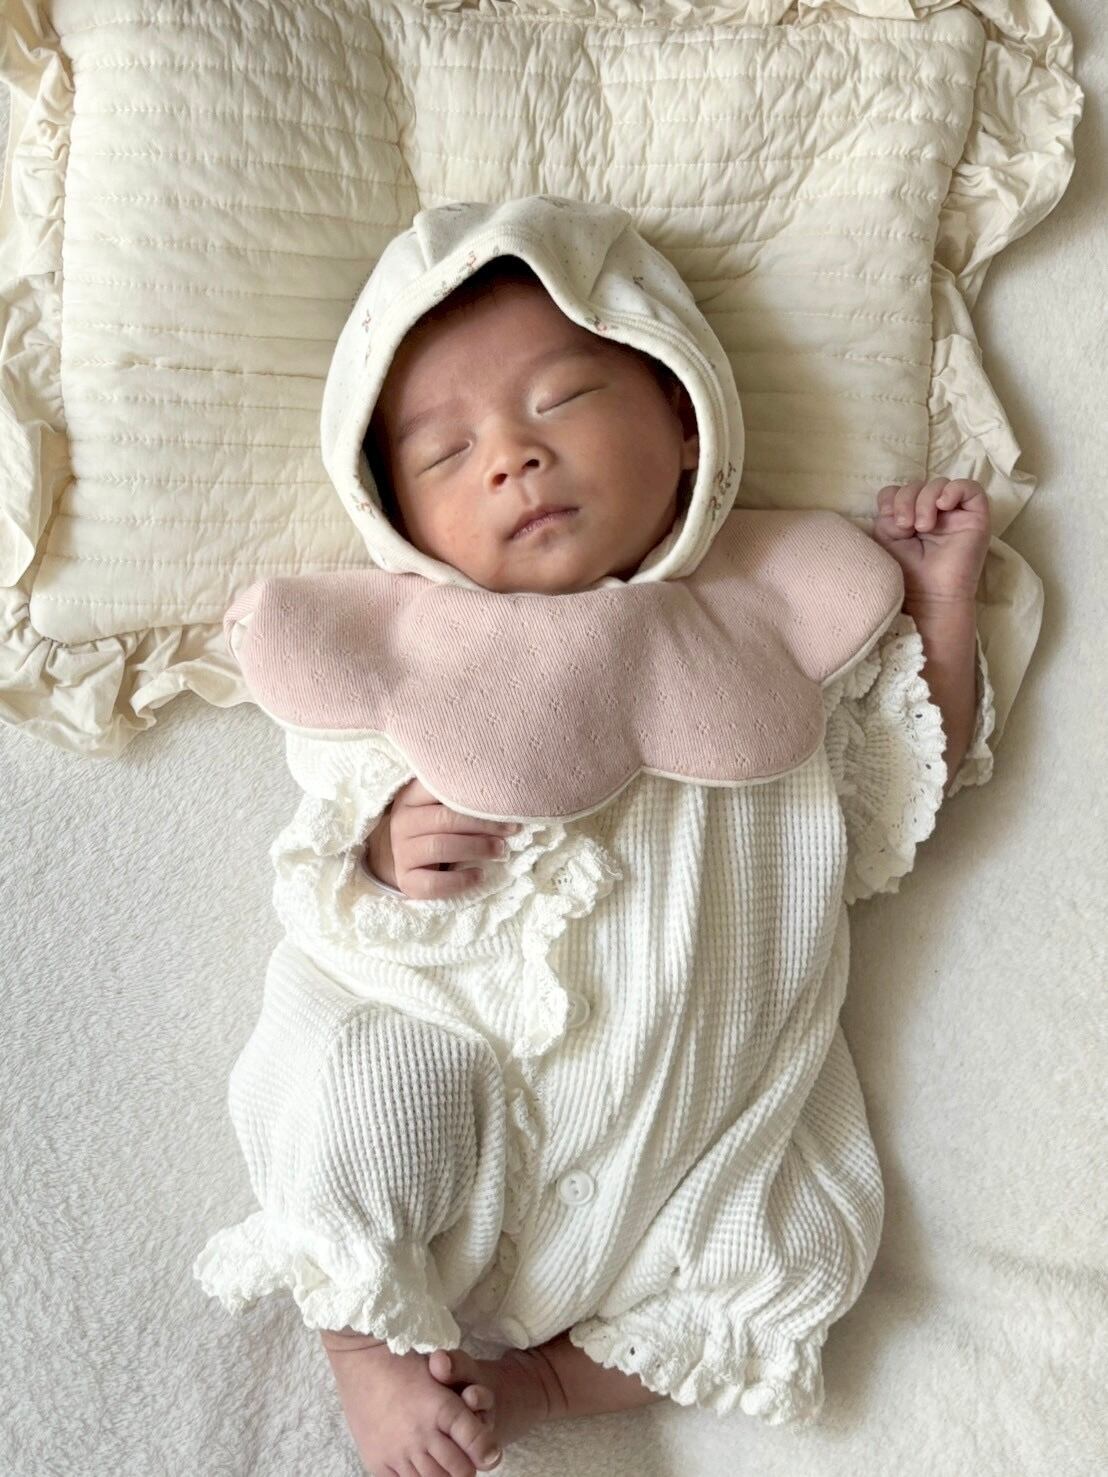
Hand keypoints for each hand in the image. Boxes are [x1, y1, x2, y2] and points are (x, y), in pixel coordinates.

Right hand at [365, 777, 519, 899]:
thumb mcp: (443, 806)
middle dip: (482, 824)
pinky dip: (460, 880)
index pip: (438, 789)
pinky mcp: (406, 881)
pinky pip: (432, 883)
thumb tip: (504, 795)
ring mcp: (401, 852)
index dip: (474, 796)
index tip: (504, 802)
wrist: (413, 860)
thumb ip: (462, 797)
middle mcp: (401, 822)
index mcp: (410, 797)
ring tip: (500, 850)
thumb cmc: (438, 828)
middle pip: (444, 819)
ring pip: (439, 847)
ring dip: (476, 848)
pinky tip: (480, 875)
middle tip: (511, 829)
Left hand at [871, 478, 990, 609]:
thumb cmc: (908, 571)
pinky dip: (953, 490)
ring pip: (940, 484)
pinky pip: (970, 487)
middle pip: (918, 484)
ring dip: (925, 500)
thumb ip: (888, 510)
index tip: (891, 520)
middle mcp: (934, 513)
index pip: (901, 490)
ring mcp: (956, 514)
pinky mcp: (976, 517)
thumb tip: (897, 497)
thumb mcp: (887, 536)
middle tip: (907, 527)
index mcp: (912, 516)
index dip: (893, 498)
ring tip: (922, 527)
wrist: (930, 595)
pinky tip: (943, 506)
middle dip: (907, 500)